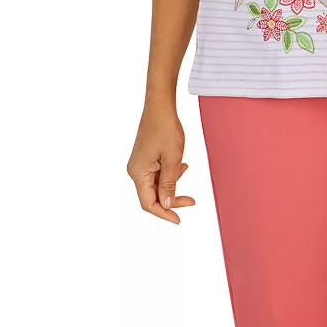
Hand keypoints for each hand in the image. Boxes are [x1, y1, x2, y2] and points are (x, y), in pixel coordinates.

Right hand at [126, 108, 194, 223]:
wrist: (160, 106)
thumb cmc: (165, 129)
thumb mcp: (172, 159)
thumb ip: (170, 184)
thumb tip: (167, 205)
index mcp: (138, 173)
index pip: (149, 203)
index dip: (164, 213)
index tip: (179, 219)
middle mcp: (136, 171)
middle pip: (152, 195)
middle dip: (171, 199)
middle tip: (191, 201)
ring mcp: (140, 164)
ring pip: (156, 184)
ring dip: (172, 184)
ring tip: (185, 170)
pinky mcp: (145, 157)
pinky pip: (157, 173)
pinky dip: (169, 173)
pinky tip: (181, 166)